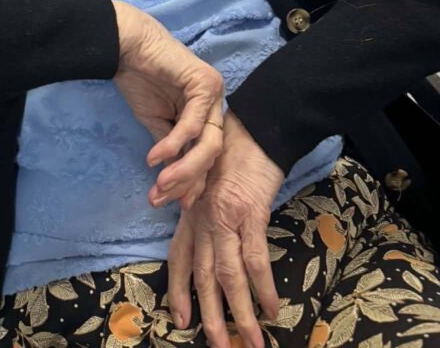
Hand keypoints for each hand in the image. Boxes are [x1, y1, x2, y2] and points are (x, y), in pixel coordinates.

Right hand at [112, 0, 224, 205]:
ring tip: (160, 185)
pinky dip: (174, 144)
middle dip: (190, 180)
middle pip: (212, 152)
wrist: (125, 46)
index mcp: (205, 112)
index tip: (178, 205)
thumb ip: (169, 146)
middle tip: (166, 198)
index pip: (207, 154)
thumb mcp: (156, 121)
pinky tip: (155, 157)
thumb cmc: (138, 78)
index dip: (195, 181)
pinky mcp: (204, 83)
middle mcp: (215, 103)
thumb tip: (172, 179)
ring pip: (207, 142)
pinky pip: (192, 124)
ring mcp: (213, 92)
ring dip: (184, 169)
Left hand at [167, 110, 283, 347]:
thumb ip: (204, 210)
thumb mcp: (211, 182)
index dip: (179, 290)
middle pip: (203, 274)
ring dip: (238, 313)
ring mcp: (225, 216)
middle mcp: (203, 216)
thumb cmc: (236, 153)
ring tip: (249, 343)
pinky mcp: (250, 212)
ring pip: (228, 275)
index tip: (180, 319)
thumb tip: (211, 242)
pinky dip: (264, 288)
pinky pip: (255, 258)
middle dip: (209, 315)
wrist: (256, 126)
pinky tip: (272, 310)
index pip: (180, 256)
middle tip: (217, 346)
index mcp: (192, 210)